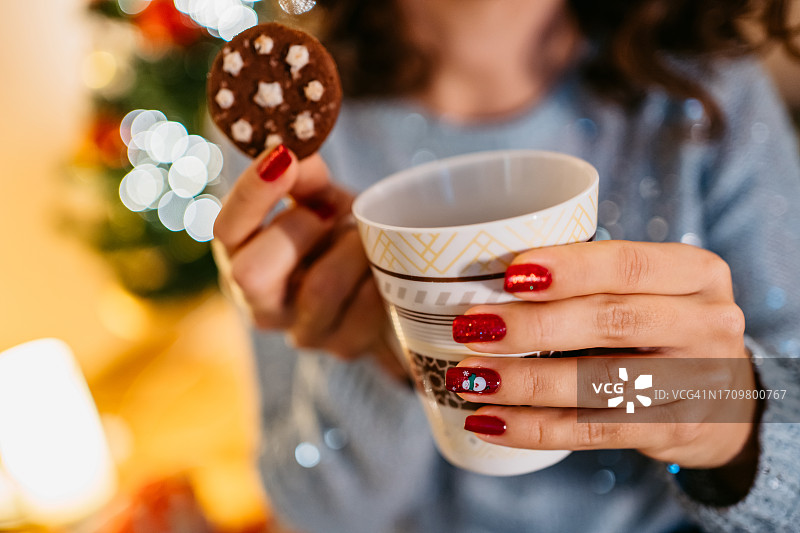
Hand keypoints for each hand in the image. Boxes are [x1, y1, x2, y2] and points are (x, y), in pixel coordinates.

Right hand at [212, 146, 403, 377]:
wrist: (383, 281)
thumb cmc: (338, 233)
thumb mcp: (320, 198)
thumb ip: (305, 179)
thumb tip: (298, 159)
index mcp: (241, 259)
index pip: (224, 231)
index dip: (250, 193)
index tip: (283, 155)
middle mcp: (260, 305)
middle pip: (250, 274)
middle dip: (296, 229)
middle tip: (328, 212)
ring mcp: (301, 331)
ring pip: (319, 288)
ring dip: (350, 248)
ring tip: (363, 234)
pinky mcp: (343, 346)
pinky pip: (364, 305)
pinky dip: (379, 274)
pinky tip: (380, 265)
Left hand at [449, 240, 756, 468]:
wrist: (731, 401)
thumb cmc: (665, 328)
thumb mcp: (653, 290)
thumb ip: (594, 283)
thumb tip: (487, 284)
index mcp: (696, 273)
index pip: (629, 263)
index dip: (568, 269)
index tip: (509, 274)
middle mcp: (706, 323)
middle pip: (611, 321)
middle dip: (532, 326)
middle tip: (472, 328)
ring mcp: (696, 381)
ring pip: (598, 381)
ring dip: (523, 381)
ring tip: (468, 378)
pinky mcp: (674, 430)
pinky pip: (593, 430)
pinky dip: (534, 428)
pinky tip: (488, 422)